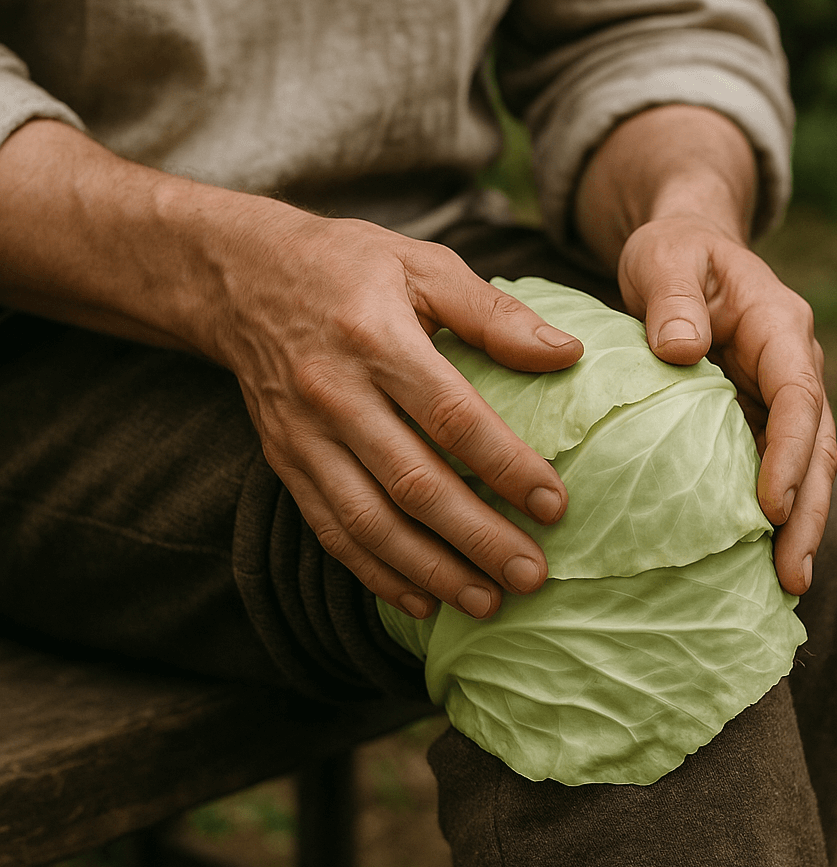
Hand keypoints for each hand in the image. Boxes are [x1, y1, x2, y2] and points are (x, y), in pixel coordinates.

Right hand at [211, 207, 583, 619]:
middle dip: (476, 538)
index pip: (452, 416)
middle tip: (531, 575)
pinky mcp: (284, 461)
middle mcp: (334, 394)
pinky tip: (422, 599)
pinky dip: (376, 572)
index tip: (554, 505)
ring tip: (486, 601)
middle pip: (413, 483)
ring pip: (370, 521)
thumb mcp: (422, 265)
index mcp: (376, 337)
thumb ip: (493, 312)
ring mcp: (303, 435)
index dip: (506, 466)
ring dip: (430, 569)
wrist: (240, 277)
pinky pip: (330, 529)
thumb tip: (566, 352)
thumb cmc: (347, 266)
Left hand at [616, 214, 836, 595]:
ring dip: (800, 523)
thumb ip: (672, 300)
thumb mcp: (663, 258)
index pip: (797, 395)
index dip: (788, 453)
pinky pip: (772, 465)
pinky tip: (758, 556)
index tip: (772, 507)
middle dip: (807, 511)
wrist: (685, 250)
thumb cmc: (672, 251)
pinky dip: (773, 511)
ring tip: (788, 583)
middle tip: (793, 576)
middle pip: (814, 444)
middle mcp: (792, 364)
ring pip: (804, 464)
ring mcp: (779, 392)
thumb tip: (681, 352)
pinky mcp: (757, 413)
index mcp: (778, 325)